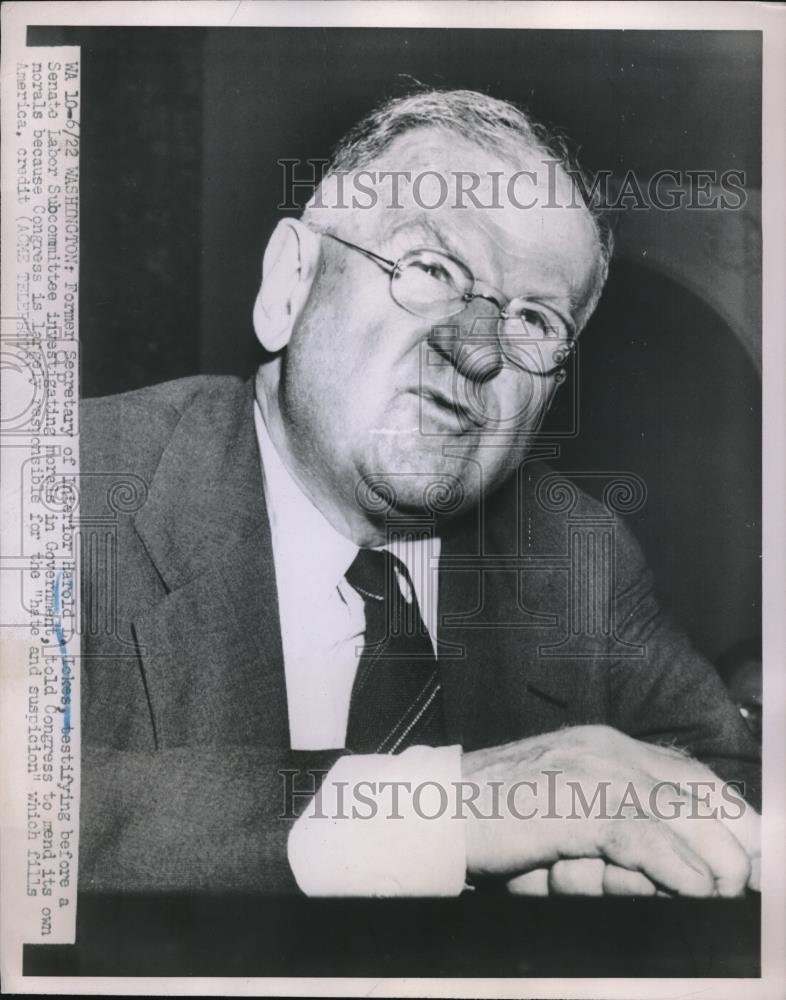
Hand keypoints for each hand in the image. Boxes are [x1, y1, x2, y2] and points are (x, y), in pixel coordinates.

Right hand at [461, 725, 759, 896]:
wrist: (439, 811)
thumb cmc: (500, 818)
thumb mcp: (567, 807)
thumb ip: (616, 816)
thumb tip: (674, 857)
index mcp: (606, 745)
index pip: (690, 775)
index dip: (729, 814)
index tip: (752, 852)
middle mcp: (607, 750)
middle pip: (699, 794)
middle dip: (734, 841)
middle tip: (748, 883)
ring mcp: (594, 773)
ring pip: (683, 818)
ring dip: (713, 865)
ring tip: (724, 893)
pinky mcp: (579, 806)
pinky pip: (647, 841)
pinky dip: (678, 873)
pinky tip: (694, 893)